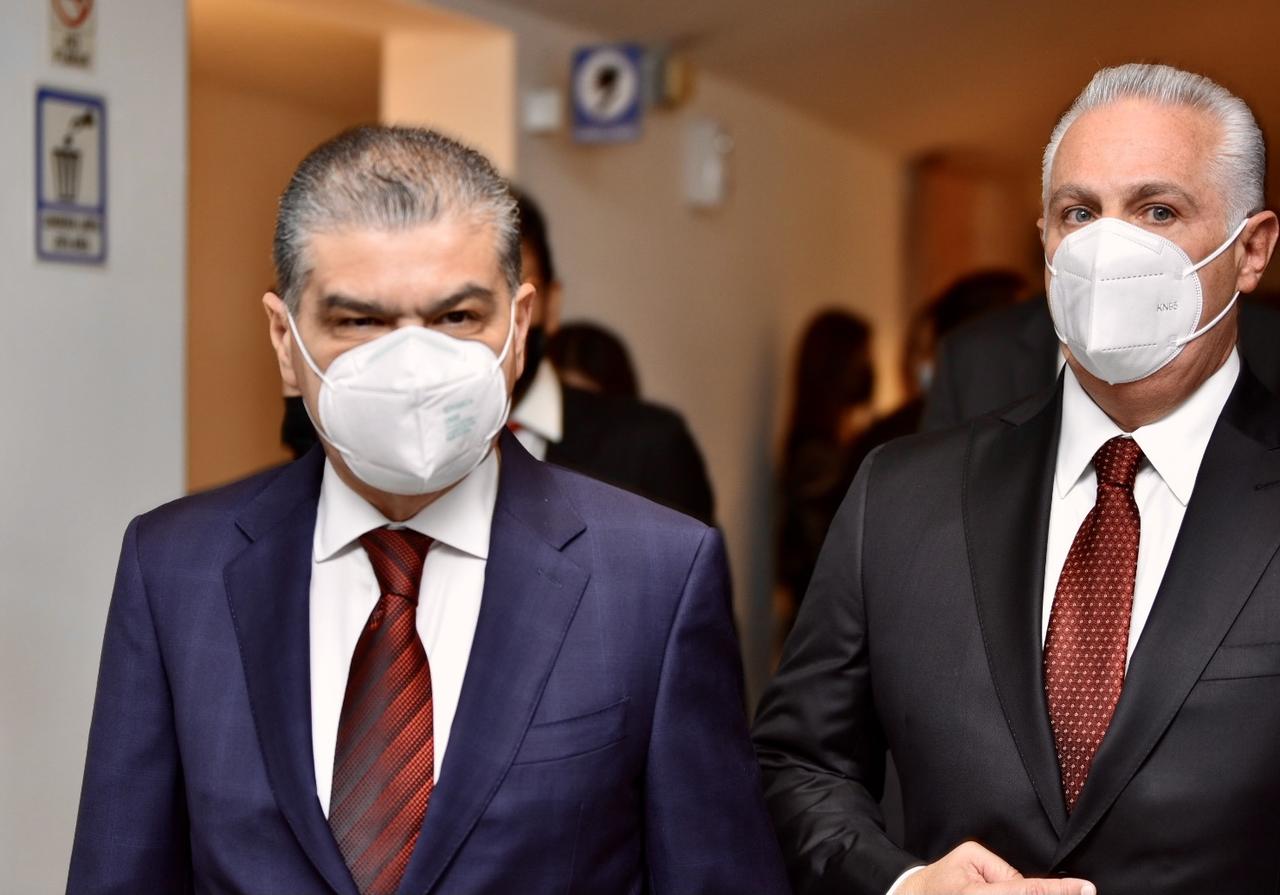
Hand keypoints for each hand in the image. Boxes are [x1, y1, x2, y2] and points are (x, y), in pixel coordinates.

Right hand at [898, 841, 1096, 894]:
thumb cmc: (945, 876)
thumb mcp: (970, 857)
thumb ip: (1003, 871)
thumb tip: (1030, 888)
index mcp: (979, 894)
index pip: (1028, 891)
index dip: (1059, 891)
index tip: (1085, 888)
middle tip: (1083, 892)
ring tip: (1067, 890)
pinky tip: (1046, 892)